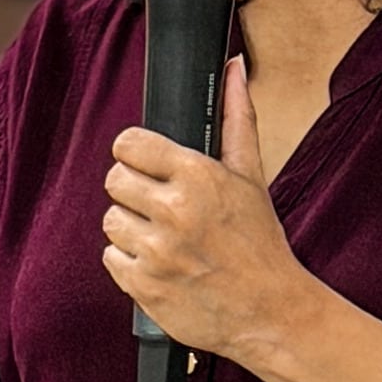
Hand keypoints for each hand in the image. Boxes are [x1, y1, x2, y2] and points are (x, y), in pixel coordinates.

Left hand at [102, 57, 308, 366]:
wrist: (270, 313)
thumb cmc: (260, 244)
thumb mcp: (251, 176)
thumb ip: (236, 118)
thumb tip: (233, 68)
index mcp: (198, 177)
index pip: (128, 144)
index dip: (136, 153)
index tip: (148, 164)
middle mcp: (174, 212)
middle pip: (115, 180)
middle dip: (134, 191)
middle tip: (160, 205)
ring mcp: (157, 252)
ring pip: (111, 220)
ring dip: (132, 228)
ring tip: (164, 237)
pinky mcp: (143, 287)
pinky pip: (111, 258)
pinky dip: (130, 262)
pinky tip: (160, 263)